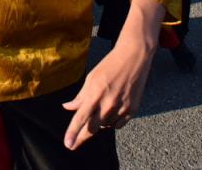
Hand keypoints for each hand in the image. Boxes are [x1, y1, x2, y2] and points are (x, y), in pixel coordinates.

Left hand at [62, 22, 154, 148]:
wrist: (134, 57)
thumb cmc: (110, 65)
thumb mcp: (91, 78)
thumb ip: (80, 96)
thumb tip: (68, 107)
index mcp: (95, 93)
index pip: (81, 118)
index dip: (73, 133)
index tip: (68, 144)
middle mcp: (109, 103)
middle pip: (92, 128)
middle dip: (82, 136)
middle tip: (75, 142)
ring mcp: (122, 108)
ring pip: (105, 127)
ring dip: (99, 124)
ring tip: (100, 110)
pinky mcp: (133, 110)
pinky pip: (118, 125)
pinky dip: (112, 123)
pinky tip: (111, 112)